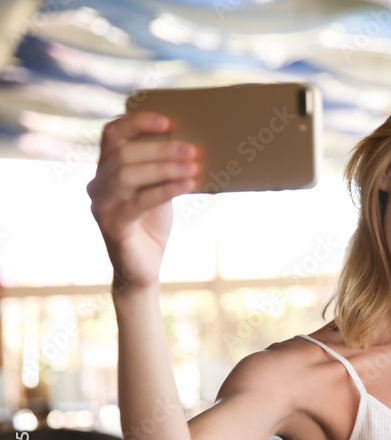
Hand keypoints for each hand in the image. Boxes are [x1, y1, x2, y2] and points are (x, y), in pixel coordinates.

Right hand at [86, 111, 198, 291]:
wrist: (143, 269)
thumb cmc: (152, 224)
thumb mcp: (159, 189)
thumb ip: (163, 168)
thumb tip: (192, 144)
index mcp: (106, 169)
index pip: (112, 134)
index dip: (137, 122)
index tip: (168, 121)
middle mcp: (97, 184)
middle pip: (124, 154)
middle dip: (161, 149)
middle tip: (193, 149)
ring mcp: (101, 205)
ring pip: (128, 174)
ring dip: (165, 167)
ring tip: (194, 166)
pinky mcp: (112, 225)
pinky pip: (138, 201)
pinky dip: (165, 189)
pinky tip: (188, 185)